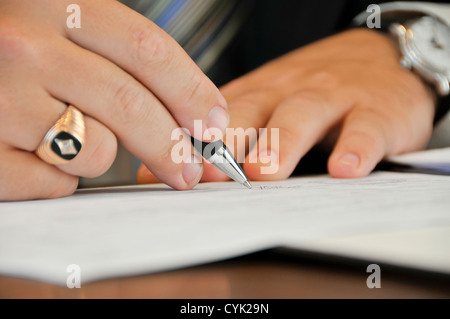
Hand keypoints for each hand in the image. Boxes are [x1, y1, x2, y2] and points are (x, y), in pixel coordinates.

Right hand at [0, 0, 228, 199]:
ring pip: (97, 150)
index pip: (148, 50)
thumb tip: (194, 114)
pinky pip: (56, 183)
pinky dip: (60, 178)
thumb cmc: (10, 51)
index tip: (213, 124)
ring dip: (101, 155)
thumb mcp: (59, 27)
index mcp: (54, 2)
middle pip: (130, 105)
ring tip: (70, 137)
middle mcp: (24, 45)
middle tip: (189, 170)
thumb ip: (119, 58)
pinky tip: (35, 154)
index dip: (192, 92)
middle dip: (173, 145)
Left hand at [138, 28, 435, 183]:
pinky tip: (344, 169)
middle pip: (252, 112)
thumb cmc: (315, 92)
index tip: (165, 170)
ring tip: (263, 172)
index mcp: (259, 94)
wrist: (382, 58)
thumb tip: (166, 170)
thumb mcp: (269, 105)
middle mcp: (289, 92)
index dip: (190, 142)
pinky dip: (356, 148)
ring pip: (302, 115)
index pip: (216, 116)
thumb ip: (226, 137)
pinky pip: (366, 128)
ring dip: (281, 143)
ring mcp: (333, 98)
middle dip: (225, 143)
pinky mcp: (376, 110)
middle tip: (205, 174)